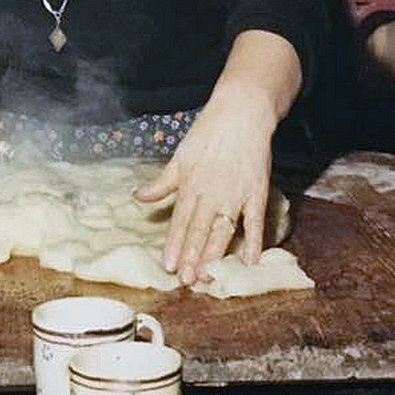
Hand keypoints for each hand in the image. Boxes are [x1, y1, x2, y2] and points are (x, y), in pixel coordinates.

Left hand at [134, 93, 274, 284]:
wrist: (241, 115)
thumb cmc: (208, 134)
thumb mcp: (179, 158)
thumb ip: (161, 183)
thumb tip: (138, 197)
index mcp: (190, 185)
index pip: (179, 221)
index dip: (173, 244)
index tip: (167, 265)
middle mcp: (211, 193)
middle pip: (199, 230)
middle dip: (191, 257)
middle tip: (185, 280)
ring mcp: (235, 194)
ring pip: (222, 230)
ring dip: (214, 254)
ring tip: (206, 275)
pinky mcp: (256, 193)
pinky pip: (254, 222)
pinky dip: (253, 242)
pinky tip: (248, 261)